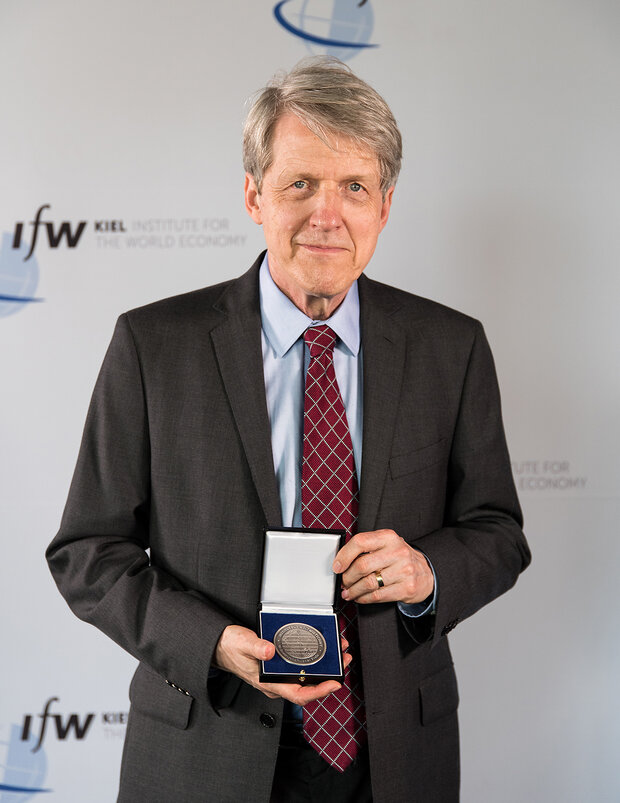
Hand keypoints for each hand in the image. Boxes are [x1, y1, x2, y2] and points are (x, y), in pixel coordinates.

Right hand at [213, 625, 351, 704]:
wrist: (220, 646)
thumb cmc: (230, 647)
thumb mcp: (242, 643)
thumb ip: (256, 647)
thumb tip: (270, 651)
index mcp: (268, 682)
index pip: (299, 694)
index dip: (319, 691)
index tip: (335, 683)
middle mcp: (275, 683)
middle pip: (307, 687)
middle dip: (328, 678)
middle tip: (343, 661)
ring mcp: (276, 677)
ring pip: (305, 679)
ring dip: (323, 669)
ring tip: (338, 653)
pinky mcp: (277, 669)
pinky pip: (299, 671)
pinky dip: (313, 663)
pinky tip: (321, 652)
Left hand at [333, 529, 433, 604]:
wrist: (426, 572)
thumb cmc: (399, 558)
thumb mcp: (386, 545)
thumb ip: (366, 548)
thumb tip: (341, 562)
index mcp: (389, 537)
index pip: (360, 542)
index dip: (344, 555)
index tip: (337, 566)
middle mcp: (397, 552)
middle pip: (362, 566)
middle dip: (347, 577)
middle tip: (343, 582)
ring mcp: (404, 570)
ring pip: (368, 583)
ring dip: (353, 590)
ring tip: (348, 592)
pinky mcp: (406, 588)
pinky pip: (377, 596)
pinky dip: (363, 598)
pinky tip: (359, 597)